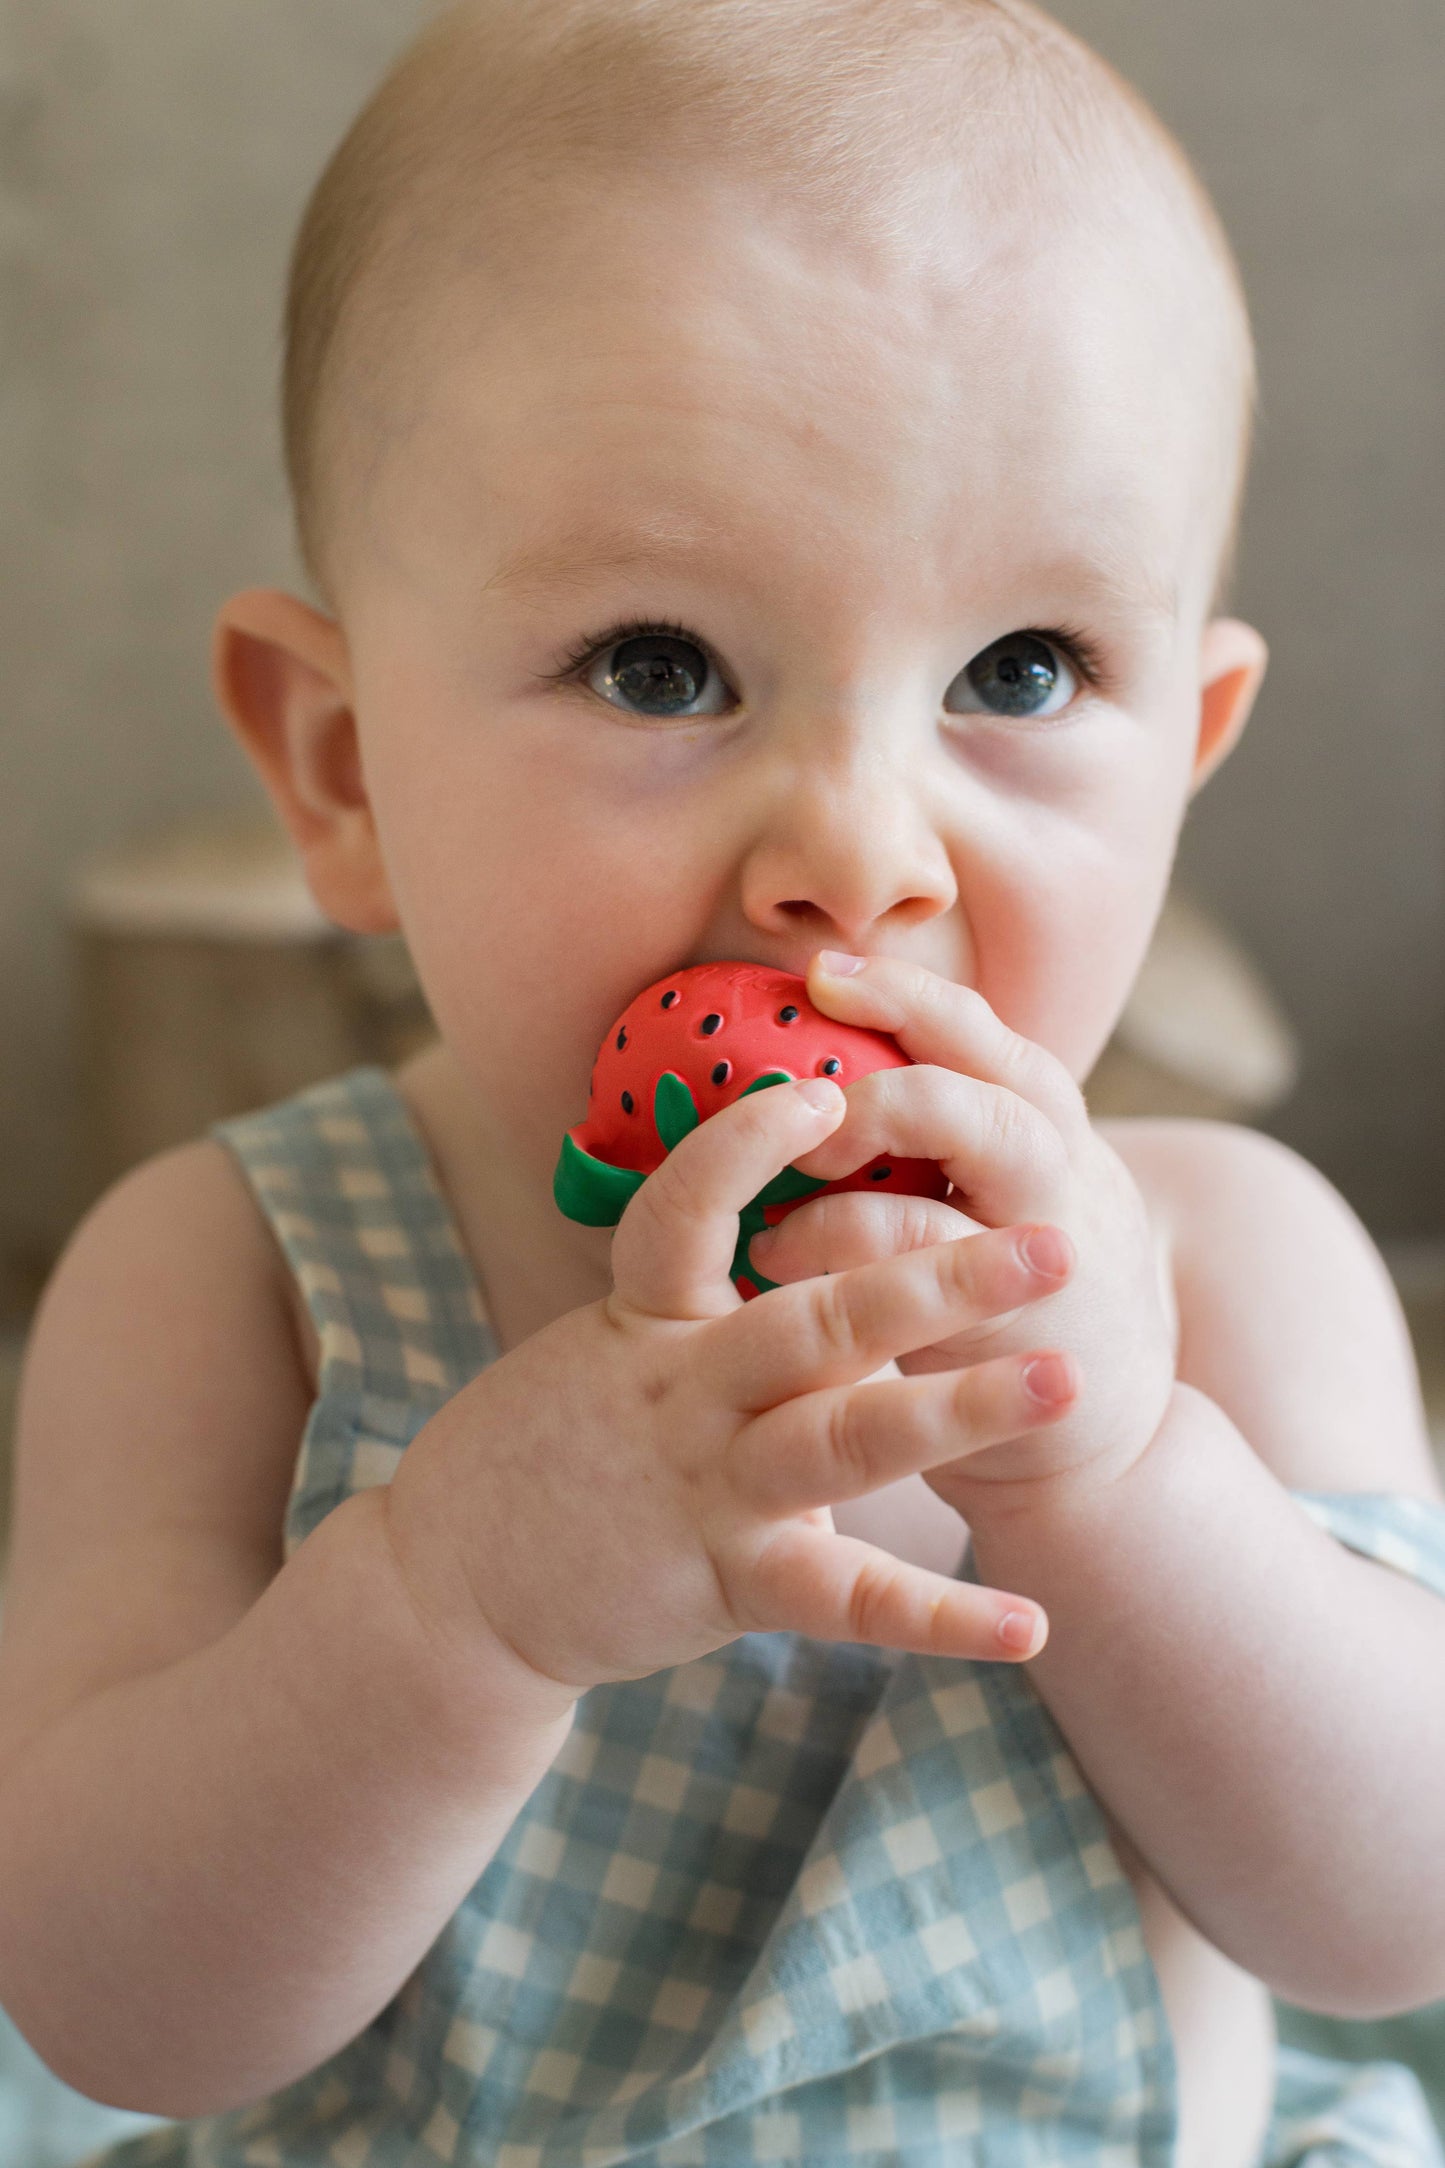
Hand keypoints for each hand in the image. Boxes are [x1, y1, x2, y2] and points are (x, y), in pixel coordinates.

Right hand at [383, 1073, 1077, 1708]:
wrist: (450, 1585)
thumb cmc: (555, 1442)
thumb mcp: (611, 1345)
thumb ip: (712, 1299)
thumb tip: (827, 1233)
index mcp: (648, 1318)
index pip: (686, 1209)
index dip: (747, 1149)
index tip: (826, 1092)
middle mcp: (684, 1391)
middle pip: (817, 1318)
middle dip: (939, 1275)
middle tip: (1053, 1242)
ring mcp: (706, 1487)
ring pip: (845, 1440)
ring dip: (959, 1411)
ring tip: (1059, 1379)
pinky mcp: (726, 1583)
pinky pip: (846, 1597)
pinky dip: (940, 1616)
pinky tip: (1028, 1621)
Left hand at [746, 953, 1177, 1517]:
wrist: (1104, 1451)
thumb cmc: (1024, 1312)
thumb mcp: (1010, 1207)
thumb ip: (947, 1144)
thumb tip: (824, 1077)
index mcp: (1052, 1130)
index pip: (983, 1036)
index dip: (903, 996)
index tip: (820, 971)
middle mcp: (1061, 1174)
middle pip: (979, 1084)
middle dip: (876, 1079)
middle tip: (798, 1100)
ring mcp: (1044, 1250)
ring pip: (953, 1162)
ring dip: (849, 1162)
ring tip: (775, 1192)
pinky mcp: (1012, 1329)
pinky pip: (912, 1269)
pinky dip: (832, 1250)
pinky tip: (775, 1260)